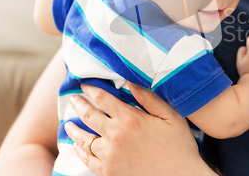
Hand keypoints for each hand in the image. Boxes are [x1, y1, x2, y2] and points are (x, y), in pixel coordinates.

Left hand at [64, 83, 216, 175]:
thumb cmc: (179, 147)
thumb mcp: (171, 117)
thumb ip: (150, 99)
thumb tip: (132, 81)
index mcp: (130, 119)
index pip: (103, 99)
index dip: (92, 89)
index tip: (85, 84)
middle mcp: (115, 135)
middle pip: (89, 116)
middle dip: (79, 104)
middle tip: (73, 98)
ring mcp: (109, 155)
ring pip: (83, 139)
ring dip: (74, 129)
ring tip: (68, 124)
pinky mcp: (108, 172)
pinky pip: (86, 159)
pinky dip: (79, 151)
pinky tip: (76, 146)